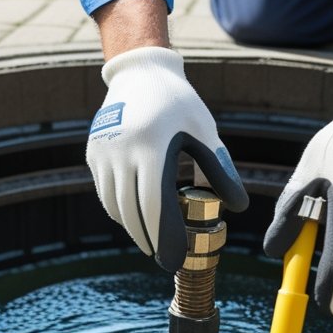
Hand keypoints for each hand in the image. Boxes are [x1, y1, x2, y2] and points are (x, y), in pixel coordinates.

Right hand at [87, 46, 248, 270]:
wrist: (140, 72)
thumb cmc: (179, 103)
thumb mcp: (204, 132)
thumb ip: (220, 170)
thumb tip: (238, 207)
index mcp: (152, 145)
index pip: (156, 205)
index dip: (165, 237)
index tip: (172, 260)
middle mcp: (122, 150)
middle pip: (132, 211)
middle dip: (148, 239)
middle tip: (162, 258)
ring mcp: (103, 151)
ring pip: (115, 205)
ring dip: (132, 227)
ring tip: (150, 241)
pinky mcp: (94, 152)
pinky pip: (105, 191)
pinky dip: (119, 210)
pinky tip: (134, 218)